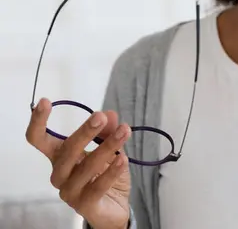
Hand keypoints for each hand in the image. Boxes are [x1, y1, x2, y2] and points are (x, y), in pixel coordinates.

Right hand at [26, 98, 130, 228]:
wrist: (114, 208)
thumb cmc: (105, 175)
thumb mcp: (109, 150)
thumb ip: (107, 133)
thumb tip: (110, 114)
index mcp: (60, 157)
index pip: (39, 140)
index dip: (38, 122)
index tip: (45, 102)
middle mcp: (60, 174)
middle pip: (66, 150)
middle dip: (85, 132)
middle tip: (101, 116)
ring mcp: (70, 191)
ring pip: (86, 166)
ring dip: (107, 146)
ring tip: (125, 131)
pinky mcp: (84, 205)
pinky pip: (98, 186)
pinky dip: (112, 171)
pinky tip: (123, 159)